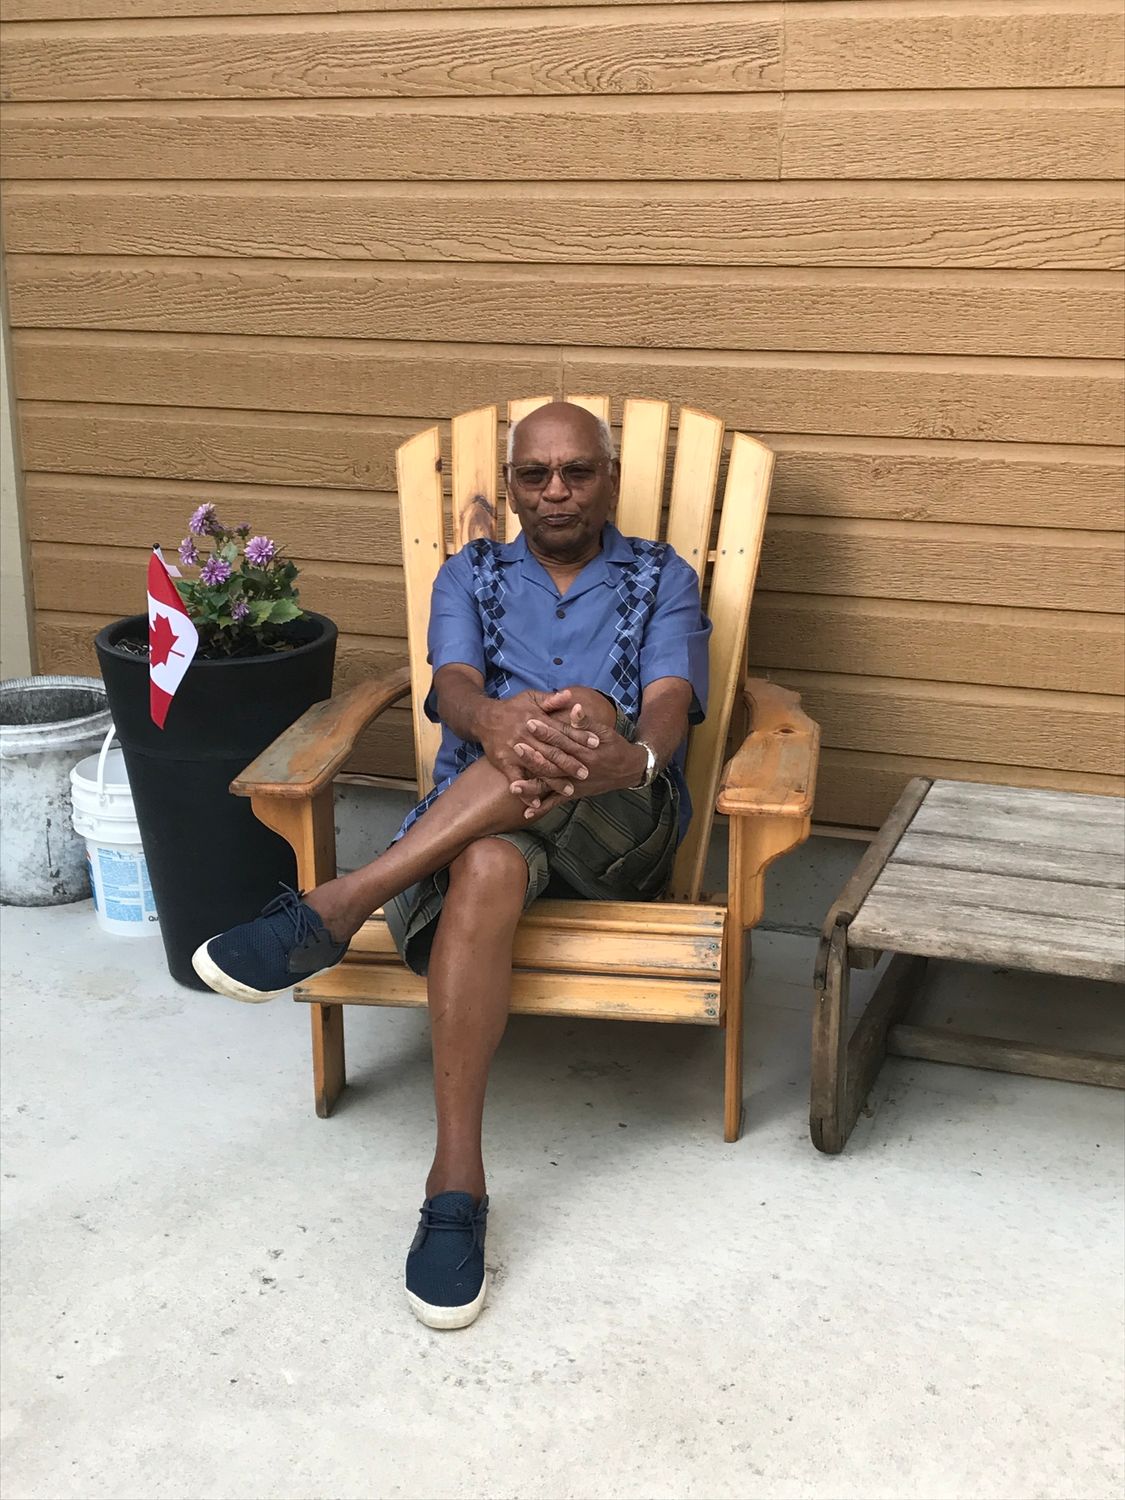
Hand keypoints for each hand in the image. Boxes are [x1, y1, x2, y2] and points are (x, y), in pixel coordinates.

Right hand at [476, 689, 592, 806]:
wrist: (484, 718)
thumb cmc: (512, 708)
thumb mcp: (531, 697)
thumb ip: (551, 699)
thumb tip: (570, 695)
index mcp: (537, 720)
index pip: (563, 730)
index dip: (580, 736)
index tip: (596, 743)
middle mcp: (528, 736)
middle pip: (553, 752)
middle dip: (570, 763)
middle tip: (586, 773)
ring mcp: (516, 751)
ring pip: (538, 768)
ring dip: (553, 781)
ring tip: (569, 791)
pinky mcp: (505, 763)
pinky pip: (516, 780)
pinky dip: (525, 792)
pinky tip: (536, 804)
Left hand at [514, 698, 646, 801]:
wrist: (629, 770)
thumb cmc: (614, 747)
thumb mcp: (604, 731)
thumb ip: (586, 722)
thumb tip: (575, 708)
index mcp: (586, 751)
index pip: (562, 740)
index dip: (546, 731)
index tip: (530, 722)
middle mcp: (579, 770)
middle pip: (553, 763)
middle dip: (534, 756)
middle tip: (516, 747)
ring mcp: (576, 784)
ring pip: (551, 786)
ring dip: (533, 787)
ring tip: (514, 786)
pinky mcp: (574, 794)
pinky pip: (556, 803)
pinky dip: (542, 808)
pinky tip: (527, 812)